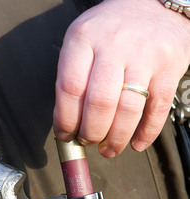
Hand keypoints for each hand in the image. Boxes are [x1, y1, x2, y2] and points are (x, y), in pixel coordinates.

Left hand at [53, 0, 189, 156]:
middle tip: (89, 141)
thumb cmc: (113, 29)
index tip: (66, 135)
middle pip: (99, 103)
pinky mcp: (168, 68)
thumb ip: (74, 78)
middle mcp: (114, 45)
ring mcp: (144, 56)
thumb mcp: (83, 40)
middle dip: (91, 133)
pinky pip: (157, 109)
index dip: (66, 120)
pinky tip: (137, 143)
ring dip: (116, 139)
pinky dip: (146, 133)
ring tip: (109, 149)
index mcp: (84, 38)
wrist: (156, 3)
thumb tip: (68, 124)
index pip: (70, 88)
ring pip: (127, 110)